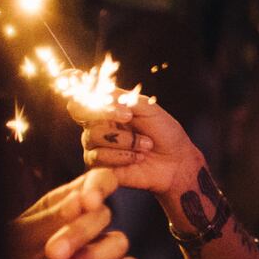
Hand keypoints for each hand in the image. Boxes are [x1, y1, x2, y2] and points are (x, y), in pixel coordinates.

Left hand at [12, 169, 139, 258]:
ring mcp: (95, 253)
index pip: (97, 182)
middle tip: (53, 253)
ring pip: (119, 242)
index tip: (88, 202)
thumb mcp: (21, 236)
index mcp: (64, 204)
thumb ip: (53, 216)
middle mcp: (84, 225)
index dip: (100, 187)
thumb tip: (82, 199)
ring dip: (93, 257)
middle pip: (104, 215)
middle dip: (80, 234)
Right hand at [75, 96, 202, 200]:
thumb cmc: (164, 133)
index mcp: (107, 110)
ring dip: (125, 140)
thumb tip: (100, 91)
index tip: (99, 94)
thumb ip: (124, 99)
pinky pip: (98, 157)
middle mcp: (98, 127)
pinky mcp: (101, 167)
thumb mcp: (149, 109)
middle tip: (129, 117)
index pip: (82, 99)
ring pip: (94, 136)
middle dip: (109, 115)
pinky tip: (138, 157)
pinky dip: (122, 155)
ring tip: (145, 145)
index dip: (82, 93)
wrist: (177, 161)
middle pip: (83, 114)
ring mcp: (97, 147)